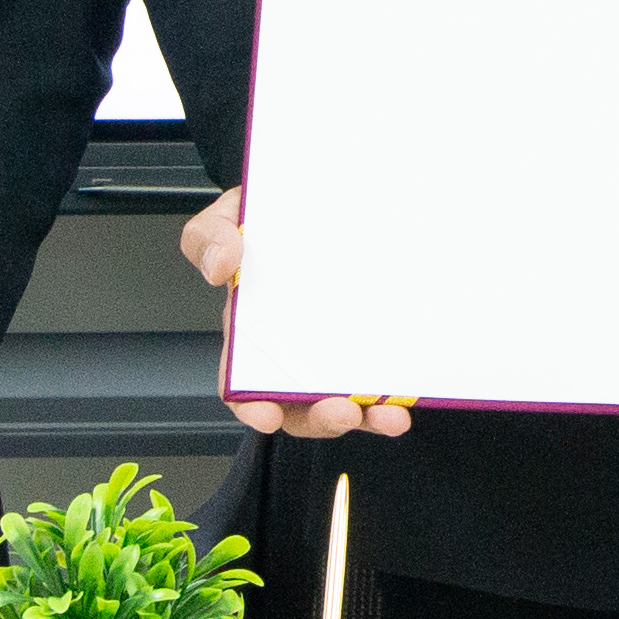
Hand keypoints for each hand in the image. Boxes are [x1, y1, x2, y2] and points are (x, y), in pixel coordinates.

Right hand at [189, 189, 419, 438]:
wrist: (321, 199)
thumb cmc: (269, 219)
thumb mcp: (228, 217)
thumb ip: (210, 237)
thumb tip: (219, 267)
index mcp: (251, 332)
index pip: (241, 383)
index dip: (250, 406)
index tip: (265, 415)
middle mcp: (293, 351)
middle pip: (299, 405)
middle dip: (321, 418)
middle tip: (342, 410)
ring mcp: (335, 351)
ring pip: (346, 402)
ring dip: (367, 418)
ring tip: (388, 416)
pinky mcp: (371, 345)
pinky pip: (382, 383)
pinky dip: (394, 397)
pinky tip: (409, 396)